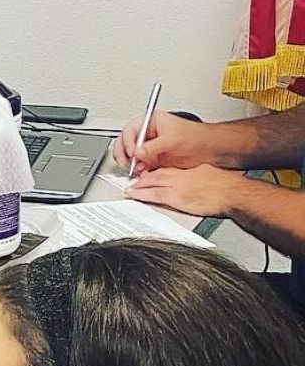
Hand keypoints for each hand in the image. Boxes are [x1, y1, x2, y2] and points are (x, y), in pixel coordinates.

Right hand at [113, 110, 218, 173]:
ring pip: (130, 156)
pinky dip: (139, 170)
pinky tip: (143, 172)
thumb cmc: (195, 136)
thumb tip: (137, 152)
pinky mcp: (151, 159)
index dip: (128, 142)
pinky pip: (139, 165)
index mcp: (150, 122)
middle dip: (125, 155)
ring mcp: (148, 147)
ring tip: (137, 169)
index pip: (130, 130)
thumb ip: (153, 146)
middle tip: (129, 163)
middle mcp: (146, 134)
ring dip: (131, 164)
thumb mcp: (173, 139)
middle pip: (125, 143)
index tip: (133, 152)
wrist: (208, 149)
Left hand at [125, 164, 248, 216]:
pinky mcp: (176, 197)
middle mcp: (183, 175)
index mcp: (192, 170)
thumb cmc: (229, 187)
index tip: (150, 174)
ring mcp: (178, 186)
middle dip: (145, 177)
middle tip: (134, 180)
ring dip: (139, 185)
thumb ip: (202, 179)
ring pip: (152, 182)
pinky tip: (134, 194)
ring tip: (130, 188)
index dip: (158, 171)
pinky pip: (154, 195)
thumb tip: (199, 184)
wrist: (234, 193)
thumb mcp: (213, 176)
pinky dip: (142, 194)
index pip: (170, 169)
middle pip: (158, 174)